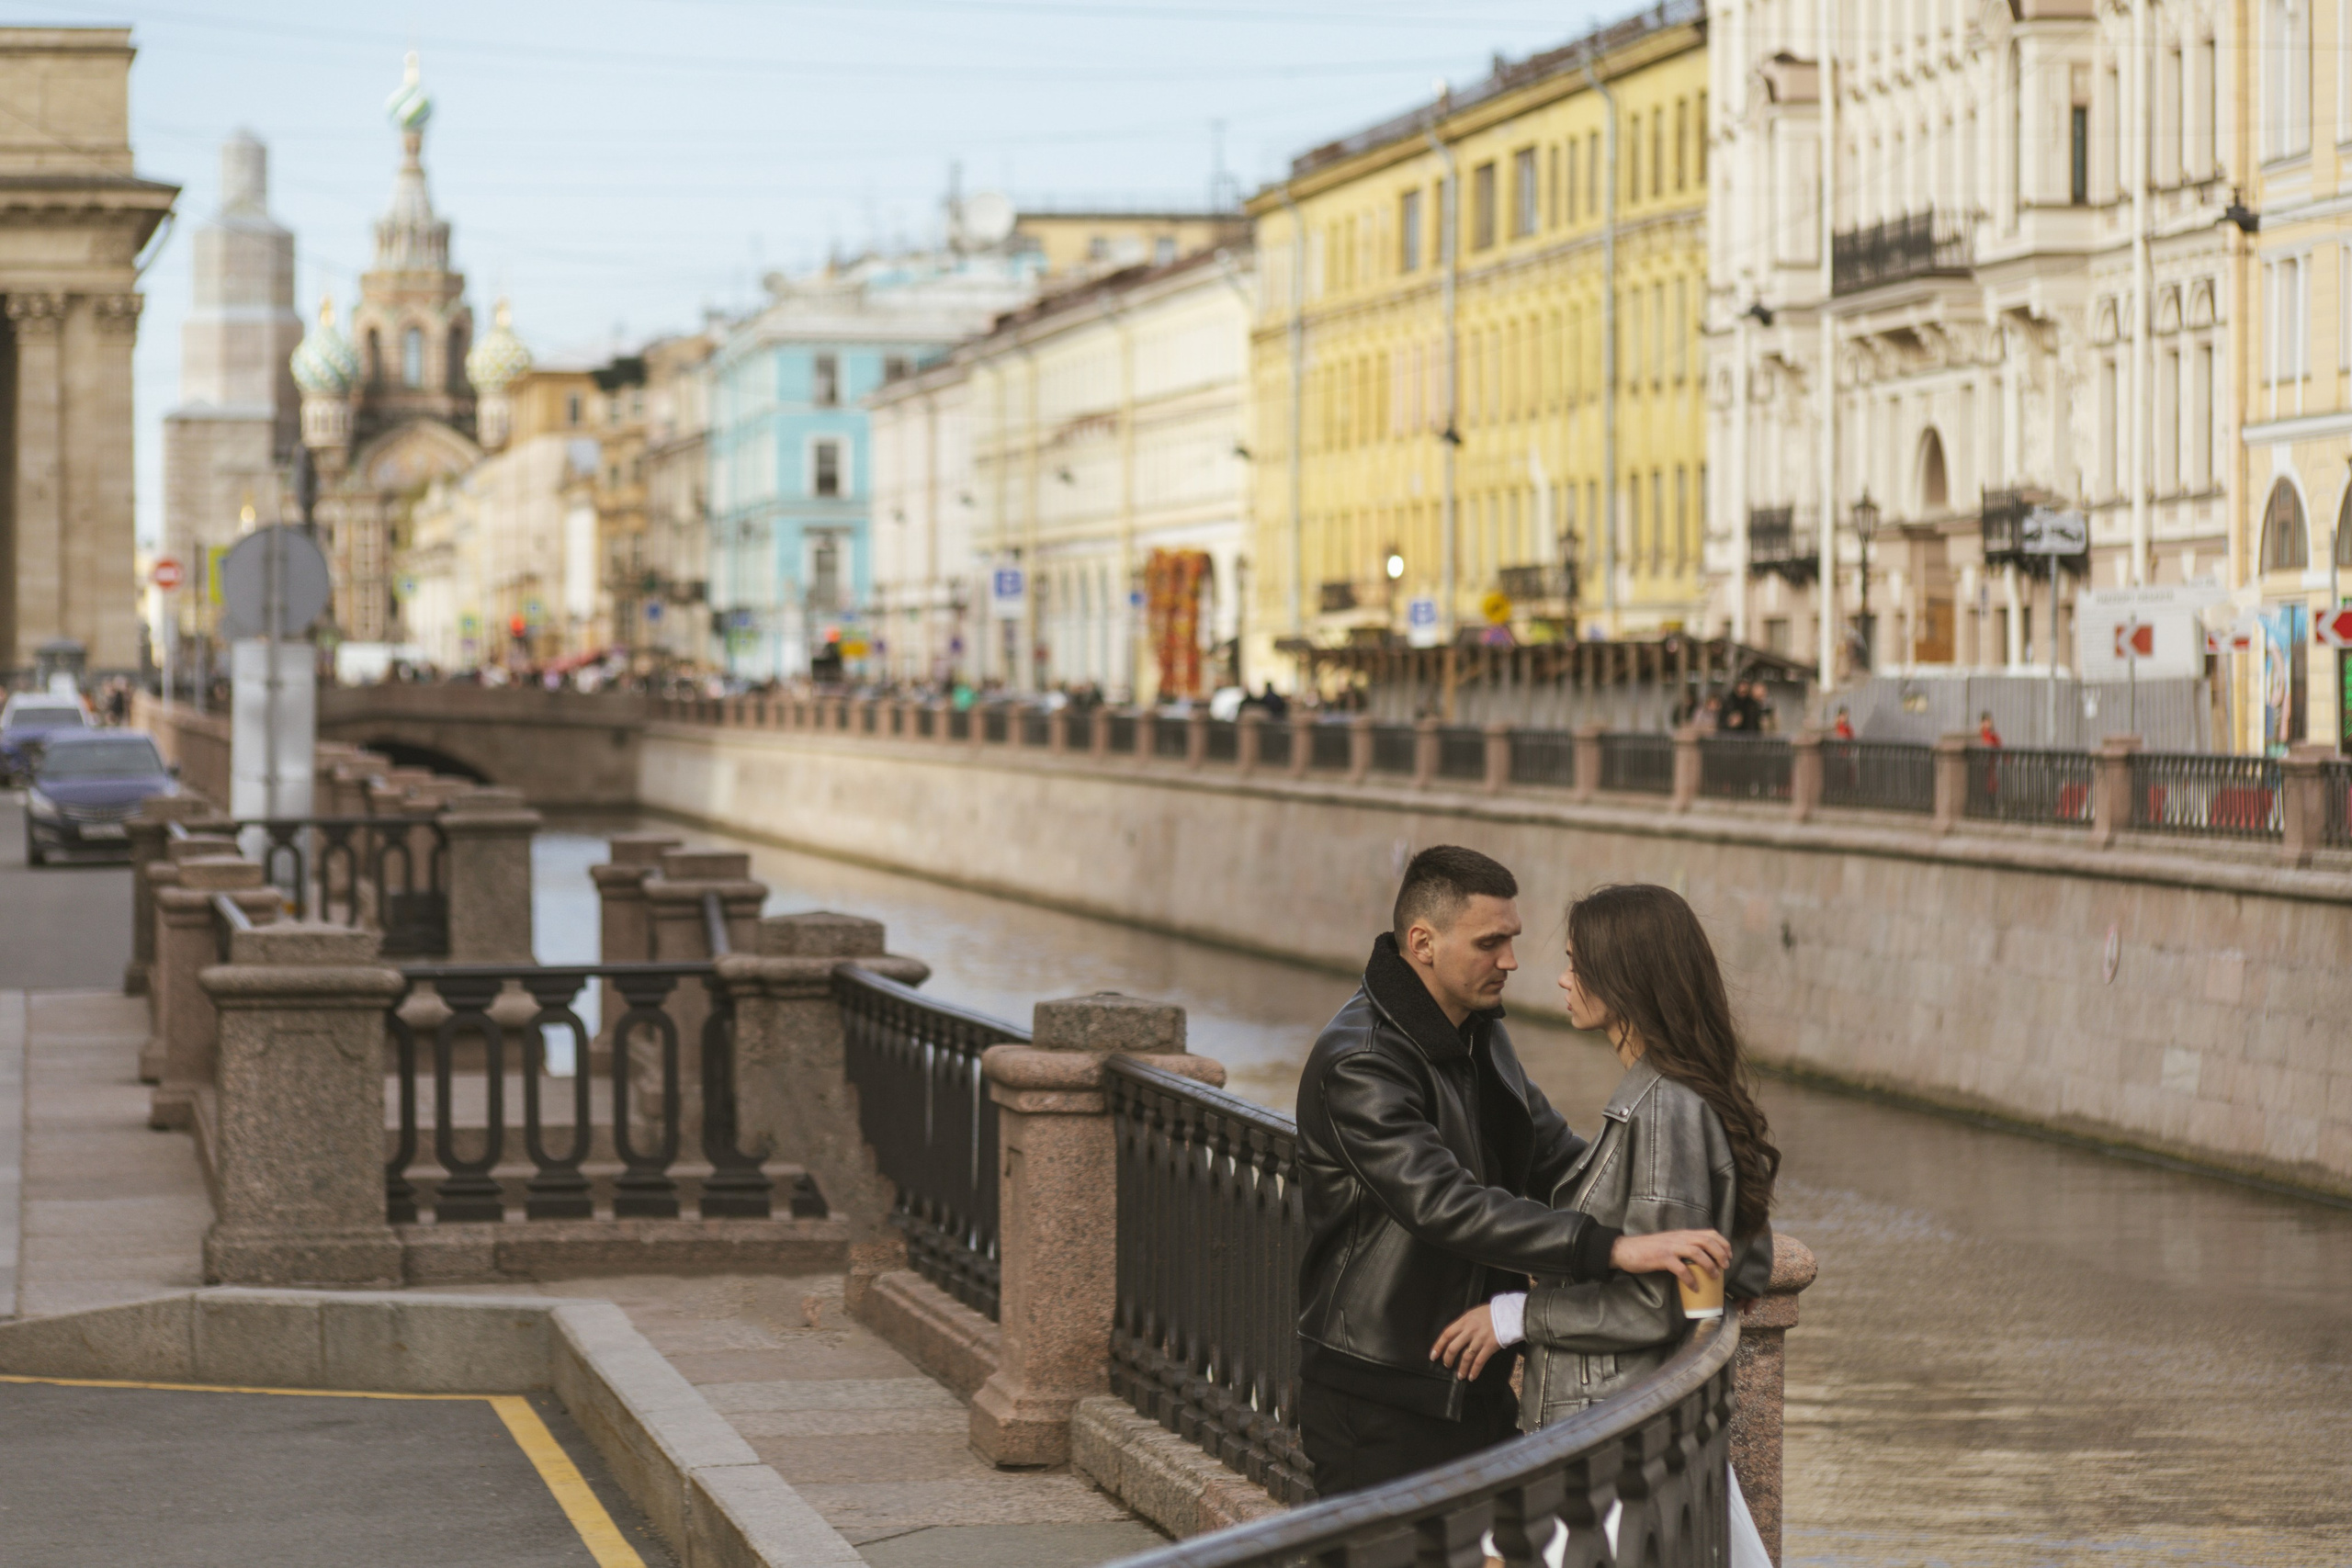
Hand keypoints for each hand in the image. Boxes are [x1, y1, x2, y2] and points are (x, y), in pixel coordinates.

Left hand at [1430, 1303, 1501, 1381]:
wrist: (1508, 1313)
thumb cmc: (1490, 1312)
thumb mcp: (1473, 1313)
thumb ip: (1464, 1324)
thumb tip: (1455, 1335)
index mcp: (1464, 1321)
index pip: (1446, 1334)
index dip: (1438, 1346)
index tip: (1433, 1355)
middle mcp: (1470, 1330)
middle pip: (1454, 1347)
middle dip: (1448, 1359)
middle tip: (1447, 1365)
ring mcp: (1480, 1339)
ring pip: (1466, 1357)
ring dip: (1461, 1368)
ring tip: (1460, 1375)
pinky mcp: (1490, 1346)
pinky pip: (1479, 1361)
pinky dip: (1474, 1370)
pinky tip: (1471, 1376)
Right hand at [1609, 1229, 1730, 1289]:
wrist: (1625, 1249)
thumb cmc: (1647, 1249)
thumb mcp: (1669, 1243)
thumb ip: (1683, 1246)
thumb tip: (1699, 1259)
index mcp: (1682, 1234)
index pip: (1708, 1232)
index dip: (1722, 1243)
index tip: (1728, 1255)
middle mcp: (1678, 1238)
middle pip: (1706, 1241)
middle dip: (1720, 1253)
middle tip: (1725, 1266)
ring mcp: (1670, 1247)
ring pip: (1697, 1252)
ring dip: (1709, 1265)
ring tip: (1714, 1276)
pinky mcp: (1662, 1258)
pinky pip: (1681, 1269)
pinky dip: (1690, 1279)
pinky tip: (1694, 1287)